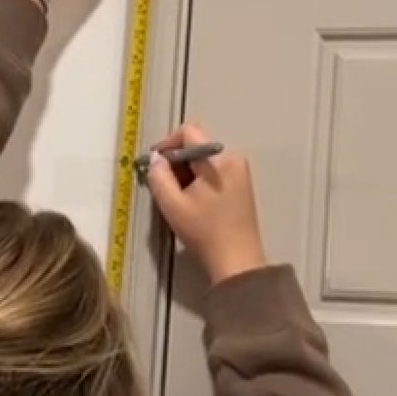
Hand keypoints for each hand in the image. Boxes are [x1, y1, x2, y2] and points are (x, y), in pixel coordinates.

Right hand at [143, 122, 267, 283]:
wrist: (237, 263)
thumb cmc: (205, 232)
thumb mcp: (172, 204)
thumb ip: (158, 175)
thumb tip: (156, 159)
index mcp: (219, 160)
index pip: (188, 132)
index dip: (166, 144)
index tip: (154, 165)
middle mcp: (234, 160)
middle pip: (196, 146)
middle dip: (175, 162)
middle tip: (163, 186)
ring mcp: (240, 173)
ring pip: (203, 161)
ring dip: (186, 173)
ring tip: (177, 198)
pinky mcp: (242, 187)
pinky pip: (213, 172)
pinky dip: (198, 181)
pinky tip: (193, 203)